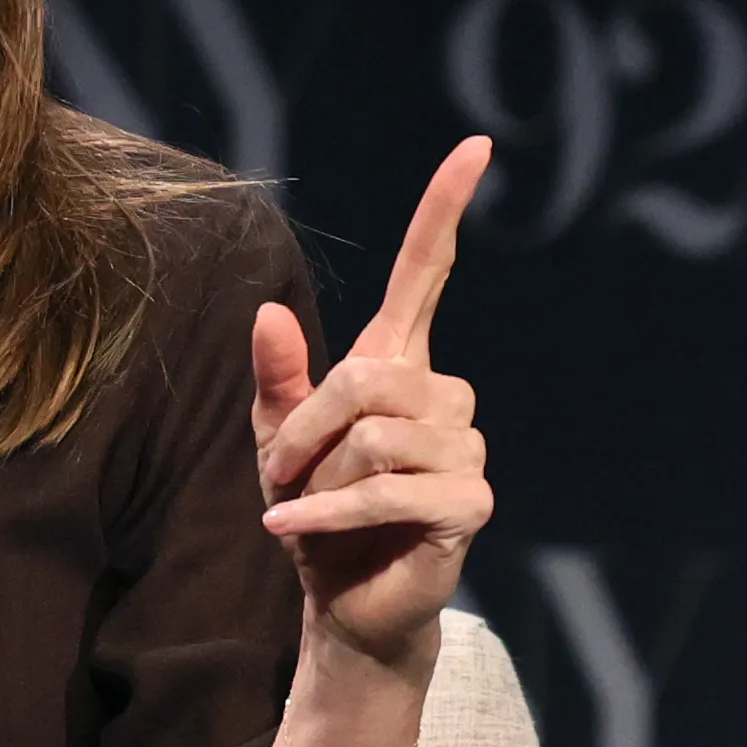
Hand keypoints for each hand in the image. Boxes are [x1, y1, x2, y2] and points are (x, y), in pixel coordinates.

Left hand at [251, 136, 495, 666]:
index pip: (427, 272)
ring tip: (298, 506)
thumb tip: (270, 311)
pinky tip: (289, 528)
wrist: (342, 599)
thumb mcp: (278, 436)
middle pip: (367, 375)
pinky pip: (383, 489)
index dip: (444, 210)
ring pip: (374, 434)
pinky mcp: (468, 502)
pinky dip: (325, 511)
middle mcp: (444, 395)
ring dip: (316, 473)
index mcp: (401, 364)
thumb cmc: (315, 507)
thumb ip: (278, 377)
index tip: (475, 147)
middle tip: (278, 472)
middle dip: (305, 424)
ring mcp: (464, 447)